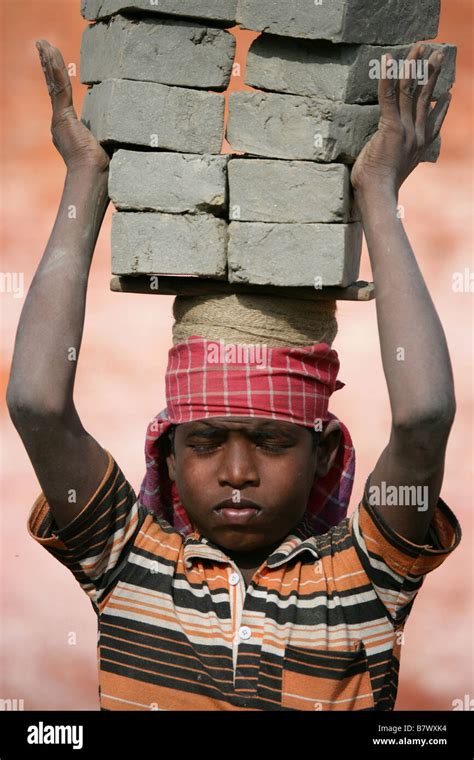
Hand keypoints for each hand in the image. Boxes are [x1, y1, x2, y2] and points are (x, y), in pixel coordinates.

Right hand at [36, 39, 109, 173]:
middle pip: (53, 87)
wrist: (93, 177)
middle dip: (48, 65)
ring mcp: (60, 120)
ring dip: (47, 61)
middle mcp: (61, 123)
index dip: (57, 78)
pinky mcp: (62, 118)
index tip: (55, 63)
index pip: (61, 96)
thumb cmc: (104, 169)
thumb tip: (131, 130)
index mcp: (69, 128)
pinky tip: (49, 50)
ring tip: (41, 42)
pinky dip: (54, 68)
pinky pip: (58, 87)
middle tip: (42, 45)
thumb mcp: (109, 144)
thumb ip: (113, 134)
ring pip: (53, 84)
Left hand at [351, 41, 451, 197]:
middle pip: (425, 97)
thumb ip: (397, 159)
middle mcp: (417, 135)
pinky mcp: (390, 127)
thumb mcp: (395, 171)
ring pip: (410, 91)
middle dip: (431, 73)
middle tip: (437, 54)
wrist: (378, 195)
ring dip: (413, 66)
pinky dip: (387, 77)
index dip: (441, 105)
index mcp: (420, 146)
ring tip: (418, 47)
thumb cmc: (379, 188)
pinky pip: (388, 96)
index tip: (448, 93)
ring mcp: (406, 130)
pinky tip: (388, 60)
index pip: (434, 120)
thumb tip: (389, 156)